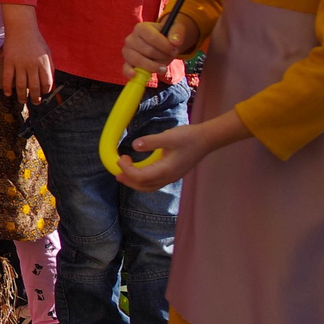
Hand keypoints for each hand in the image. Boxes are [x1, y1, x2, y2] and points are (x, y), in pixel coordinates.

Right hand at [0, 21, 54, 103]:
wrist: (21, 28)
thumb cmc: (36, 41)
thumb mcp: (47, 53)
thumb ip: (49, 67)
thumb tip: (49, 83)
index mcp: (43, 63)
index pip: (46, 83)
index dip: (45, 91)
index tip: (43, 93)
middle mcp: (32, 65)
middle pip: (33, 87)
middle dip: (35, 97)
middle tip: (35, 102)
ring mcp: (19, 64)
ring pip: (20, 85)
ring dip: (21, 96)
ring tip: (22, 101)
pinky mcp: (9, 62)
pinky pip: (7, 78)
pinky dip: (7, 88)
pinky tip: (8, 94)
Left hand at [115, 105, 249, 191]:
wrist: (207, 139)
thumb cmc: (188, 137)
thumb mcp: (169, 136)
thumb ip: (151, 141)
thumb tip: (134, 146)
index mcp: (166, 170)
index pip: (141, 177)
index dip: (127, 170)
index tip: (121, 157)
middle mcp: (168, 177)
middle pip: (143, 186)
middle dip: (128, 180)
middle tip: (116, 170)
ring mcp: (171, 177)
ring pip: (149, 186)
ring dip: (134, 182)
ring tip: (123, 174)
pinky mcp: (173, 174)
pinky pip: (154, 182)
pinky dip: (143, 180)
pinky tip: (138, 172)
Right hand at [122, 15, 193, 77]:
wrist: (160, 42)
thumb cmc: (167, 35)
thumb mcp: (175, 29)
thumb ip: (177, 33)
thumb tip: (175, 42)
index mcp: (141, 28)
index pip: (152, 38)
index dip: (165, 46)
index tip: (174, 49)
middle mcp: (131, 38)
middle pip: (148, 51)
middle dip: (162, 56)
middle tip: (169, 56)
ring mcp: (127, 51)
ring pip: (139, 61)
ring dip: (154, 66)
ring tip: (163, 67)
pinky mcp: (127, 62)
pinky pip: (126, 68)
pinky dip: (129, 72)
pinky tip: (134, 74)